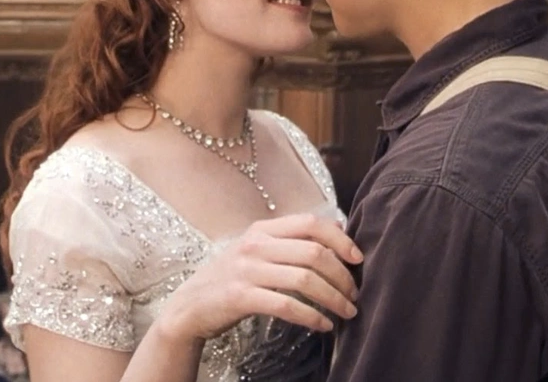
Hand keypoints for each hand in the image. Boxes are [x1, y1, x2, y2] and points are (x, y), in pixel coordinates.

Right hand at [155, 214, 361, 341]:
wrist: (189, 305)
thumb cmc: (230, 279)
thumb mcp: (255, 251)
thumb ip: (288, 242)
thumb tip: (336, 235)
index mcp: (262, 229)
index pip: (311, 223)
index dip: (340, 239)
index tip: (358, 259)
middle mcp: (255, 245)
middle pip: (314, 253)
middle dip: (343, 275)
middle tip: (355, 294)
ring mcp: (247, 270)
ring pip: (305, 279)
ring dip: (334, 298)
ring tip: (347, 312)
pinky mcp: (241, 297)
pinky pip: (286, 305)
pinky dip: (312, 316)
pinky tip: (324, 325)